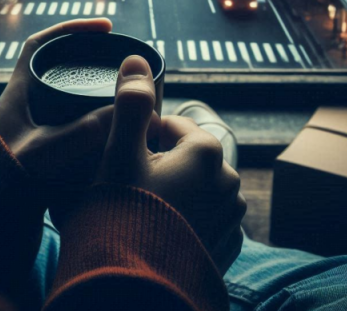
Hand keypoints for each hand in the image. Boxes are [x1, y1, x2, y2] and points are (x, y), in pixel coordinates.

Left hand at [0, 19, 117, 199]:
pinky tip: (117, 118)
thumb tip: (117, 112)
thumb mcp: (45, 156)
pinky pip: (76, 113)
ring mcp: (37, 124)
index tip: (104, 27)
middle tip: (119, 55)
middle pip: (57, 63)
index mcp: (18, 95)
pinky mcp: (49, 143)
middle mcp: (25, 105)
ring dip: (94, 82)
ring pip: (68, 89)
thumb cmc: (10, 188)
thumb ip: (79, 135)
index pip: (39, 44)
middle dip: (89, 54)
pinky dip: (98, 109)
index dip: (70, 29)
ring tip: (123, 83)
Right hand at [97, 56, 245, 273]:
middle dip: (155, 167)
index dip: (136, 138)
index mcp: (206, 151)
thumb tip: (138, 59)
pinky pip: (202, 221)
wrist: (136, 289)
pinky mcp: (226, 247)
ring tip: (138, 214)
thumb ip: (131, 104)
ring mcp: (231, 218)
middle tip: (122, 190)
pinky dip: (183, 221)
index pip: (169, 125)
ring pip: (194, 189)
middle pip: (183, 157)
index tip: (115, 161)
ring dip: (170, 194)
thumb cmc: (122, 219)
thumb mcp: (118, 156)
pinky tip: (156, 234)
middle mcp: (228, 181)